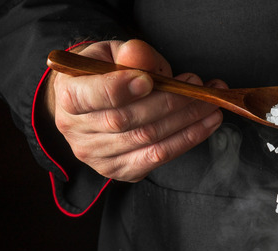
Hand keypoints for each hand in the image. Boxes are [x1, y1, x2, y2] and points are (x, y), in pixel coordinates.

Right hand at [44, 39, 224, 181]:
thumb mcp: (111, 53)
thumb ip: (128, 53)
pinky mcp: (120, 170)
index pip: (91, 96)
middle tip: (198, 86)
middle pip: (126, 121)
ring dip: (187, 122)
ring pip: (147, 141)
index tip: (149, 80)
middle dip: (169, 102)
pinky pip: (157, 158)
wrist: (93, 103)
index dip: (121, 88)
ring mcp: (97, 156)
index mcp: (67, 96)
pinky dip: (186, 141)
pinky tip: (205, 125)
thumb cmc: (104, 73)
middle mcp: (76, 131)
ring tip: (211, 104)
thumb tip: (137, 55)